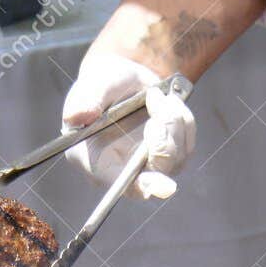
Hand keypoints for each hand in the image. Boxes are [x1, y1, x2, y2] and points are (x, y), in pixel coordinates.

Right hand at [61, 52, 194, 199]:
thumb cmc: (103, 83)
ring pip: (177, 155)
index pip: (120, 184)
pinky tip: (168, 102)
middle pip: (157, 171)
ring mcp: (151, 166)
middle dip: (163, 135)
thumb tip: (77, 117)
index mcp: (96, 160)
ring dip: (173, 119)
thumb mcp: (93, 85)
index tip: (162, 185)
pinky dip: (183, 118)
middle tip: (156, 100)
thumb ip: (85, 101)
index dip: (141, 187)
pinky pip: (188, 143)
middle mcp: (125, 170)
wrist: (127, 80)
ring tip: (156, 95)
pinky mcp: (171, 157)